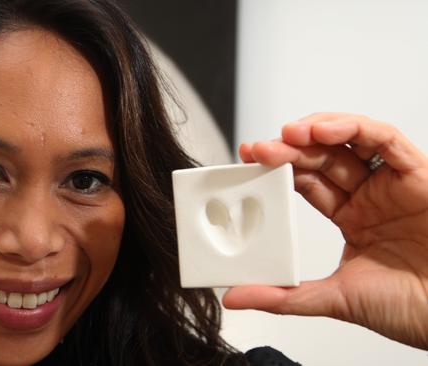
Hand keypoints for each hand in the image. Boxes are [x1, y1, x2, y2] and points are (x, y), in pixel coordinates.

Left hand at [223, 113, 427, 349]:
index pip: (307, 182)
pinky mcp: (419, 174)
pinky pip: (387, 140)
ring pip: (351, 140)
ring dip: (317, 131)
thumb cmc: (412, 308)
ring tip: (287, 134)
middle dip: (288, 149)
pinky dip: (356, 129)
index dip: (278, 169)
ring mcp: (393, 183)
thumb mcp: (335, 299)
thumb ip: (283, 296)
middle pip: (322, 158)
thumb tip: (234, 297)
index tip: (248, 163)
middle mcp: (371, 196)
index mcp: (352, 218)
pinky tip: (324, 130)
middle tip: (259, 150)